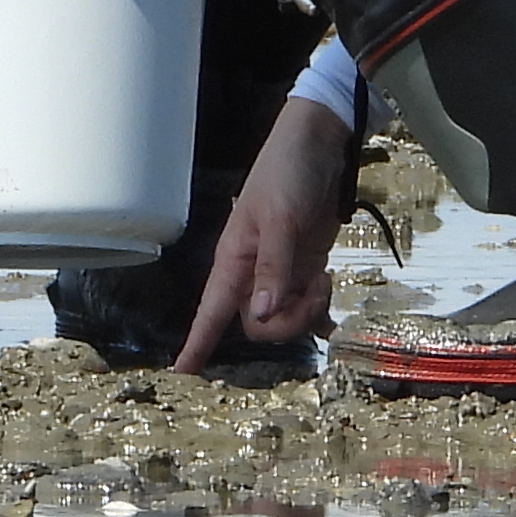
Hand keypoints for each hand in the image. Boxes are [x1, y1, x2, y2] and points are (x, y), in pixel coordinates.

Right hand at [173, 96, 355, 374]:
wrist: (319, 146)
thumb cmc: (288, 173)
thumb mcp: (281, 218)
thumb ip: (274, 267)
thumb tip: (264, 315)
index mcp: (234, 260)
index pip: (211, 309)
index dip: (197, 340)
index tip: (184, 370)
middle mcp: (253, 272)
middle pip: (259, 324)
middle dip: (288, 322)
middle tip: (316, 292)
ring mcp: (281, 271)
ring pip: (285, 317)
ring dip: (308, 312)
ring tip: (326, 283)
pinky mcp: (306, 266)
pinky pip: (306, 305)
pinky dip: (318, 314)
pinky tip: (331, 318)